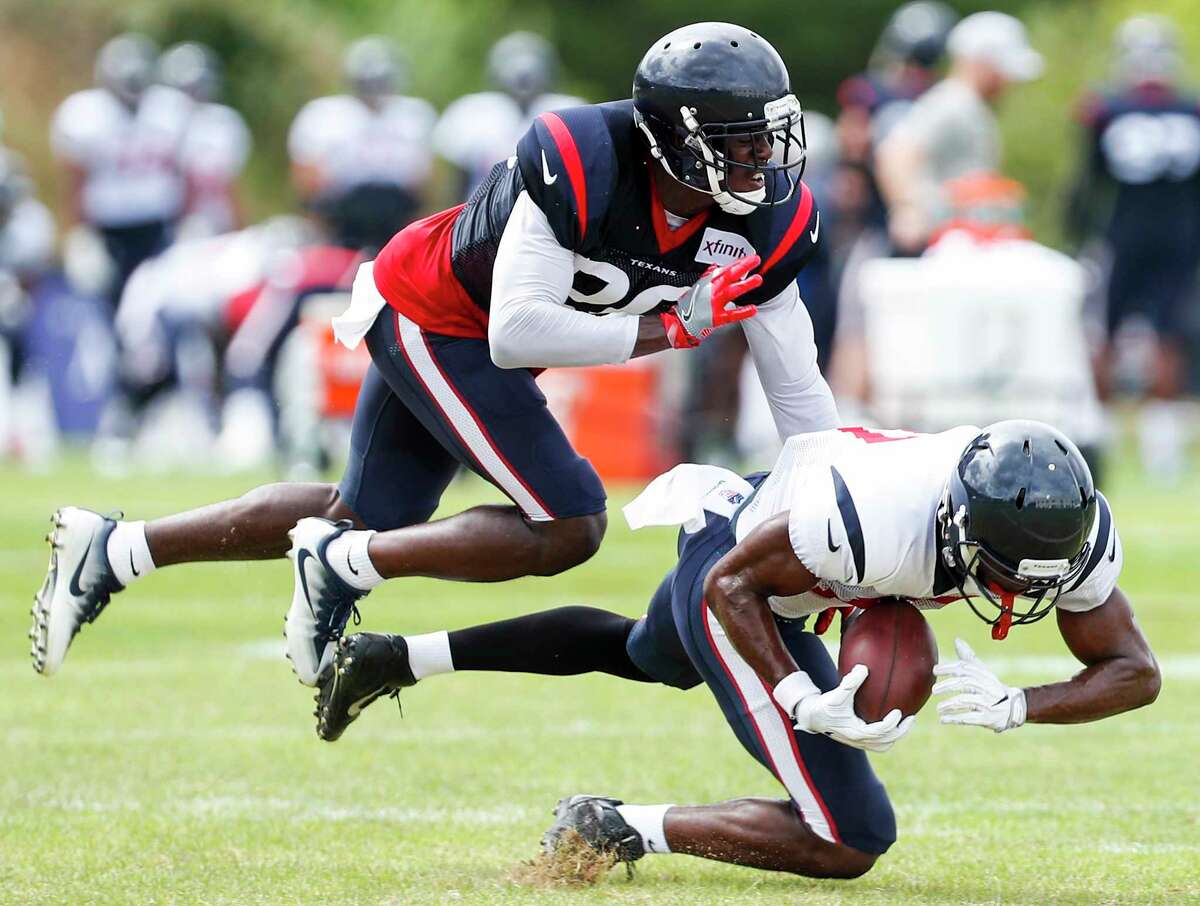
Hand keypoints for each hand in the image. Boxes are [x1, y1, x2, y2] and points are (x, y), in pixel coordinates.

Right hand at [662, 254, 761, 347]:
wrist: (680, 323)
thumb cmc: (689, 305)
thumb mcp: (697, 286)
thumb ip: (708, 276)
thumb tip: (715, 266)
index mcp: (708, 282)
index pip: (725, 269)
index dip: (739, 262)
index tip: (750, 258)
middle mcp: (711, 290)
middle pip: (729, 275)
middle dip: (743, 266)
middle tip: (755, 260)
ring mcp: (714, 304)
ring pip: (732, 292)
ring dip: (745, 285)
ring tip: (757, 279)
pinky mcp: (716, 318)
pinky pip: (731, 314)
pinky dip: (742, 312)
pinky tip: (753, 308)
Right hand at [776, 665, 914, 752]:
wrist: (813, 717)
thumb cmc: (825, 705)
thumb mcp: (837, 694)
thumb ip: (850, 682)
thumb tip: (864, 668)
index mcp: (855, 731)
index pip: (879, 732)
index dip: (891, 724)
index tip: (898, 711)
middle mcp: (859, 740)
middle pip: (887, 742)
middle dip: (901, 731)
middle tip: (911, 717)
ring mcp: (860, 742)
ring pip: (884, 745)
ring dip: (896, 736)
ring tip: (905, 723)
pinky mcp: (859, 740)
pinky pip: (879, 744)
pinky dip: (888, 737)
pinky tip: (893, 724)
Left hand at [933, 638, 1026, 732]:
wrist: (1015, 708)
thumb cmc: (992, 688)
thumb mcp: (982, 672)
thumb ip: (968, 658)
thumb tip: (957, 640)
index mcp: (983, 676)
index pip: (966, 668)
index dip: (949, 668)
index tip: (935, 670)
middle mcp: (986, 688)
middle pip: (965, 683)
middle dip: (948, 686)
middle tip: (933, 690)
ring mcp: (988, 703)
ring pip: (966, 701)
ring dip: (950, 704)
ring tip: (938, 708)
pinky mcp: (988, 718)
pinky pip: (970, 718)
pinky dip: (955, 718)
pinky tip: (943, 719)